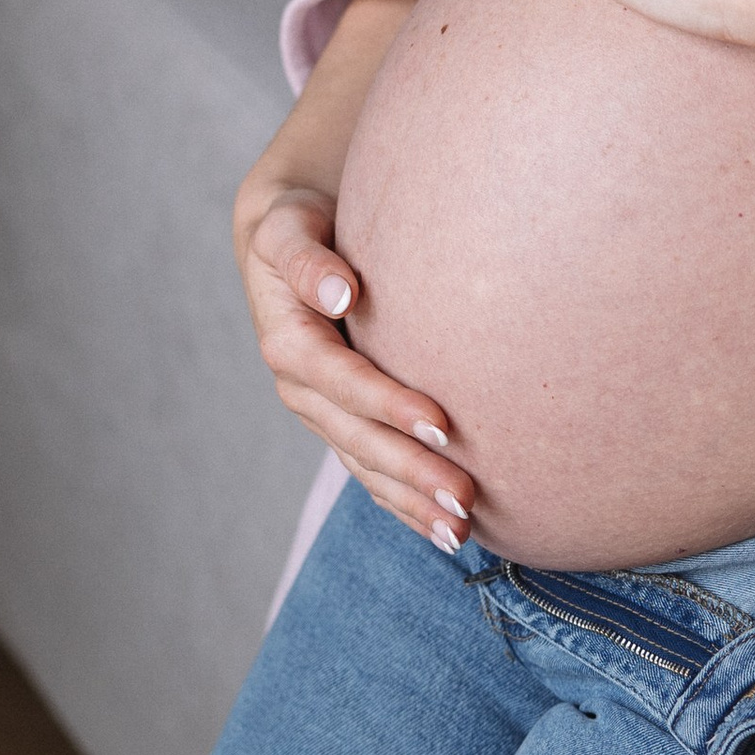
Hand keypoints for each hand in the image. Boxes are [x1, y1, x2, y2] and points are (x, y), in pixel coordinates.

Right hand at [233, 167, 480, 557]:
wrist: (291, 237)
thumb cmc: (300, 223)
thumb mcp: (289, 228)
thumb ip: (309, 260)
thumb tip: (339, 293)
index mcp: (289, 343)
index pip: (344, 381)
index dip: (388, 404)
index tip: (443, 423)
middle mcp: (302, 390)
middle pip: (359, 438)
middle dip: (411, 471)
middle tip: (465, 497)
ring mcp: (321, 413)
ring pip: (367, 466)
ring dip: (412, 502)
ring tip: (461, 531)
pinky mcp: (341, 423)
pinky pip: (371, 472)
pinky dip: (404, 503)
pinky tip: (442, 530)